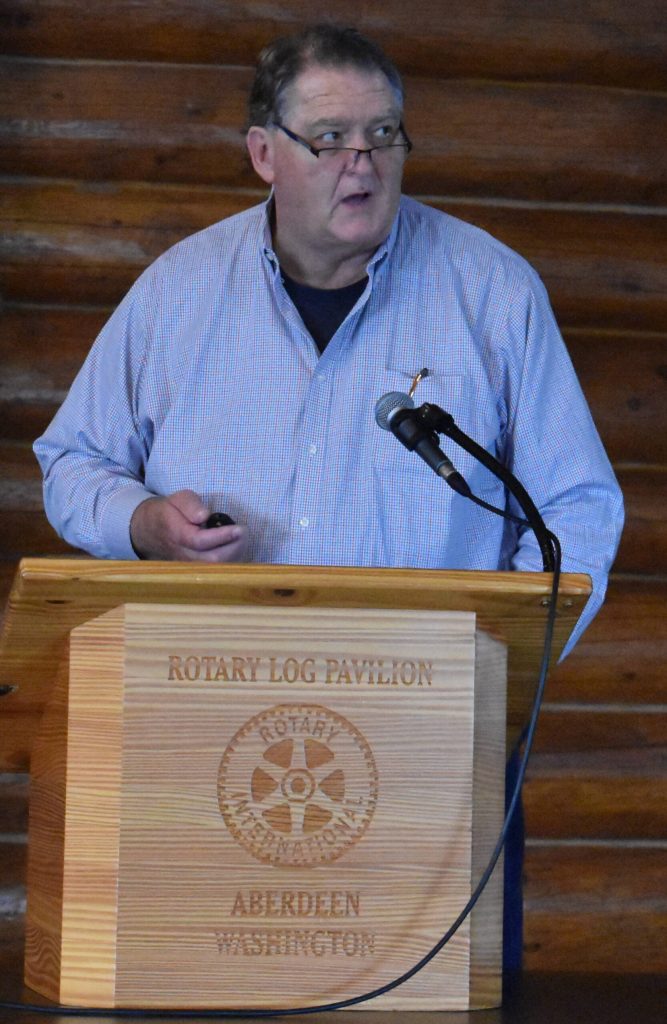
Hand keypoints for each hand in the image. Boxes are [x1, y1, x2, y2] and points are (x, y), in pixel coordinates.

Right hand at [129, 490, 248, 561]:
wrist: (149, 530)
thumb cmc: (169, 512)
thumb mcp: (177, 499)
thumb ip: (190, 504)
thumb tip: (204, 515)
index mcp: (177, 534)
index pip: (201, 541)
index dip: (223, 536)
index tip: (239, 528)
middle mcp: (183, 554)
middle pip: (212, 561)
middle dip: (233, 548)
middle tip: (244, 533)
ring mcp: (188, 565)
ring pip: (216, 569)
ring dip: (234, 555)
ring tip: (241, 539)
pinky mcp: (194, 570)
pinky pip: (216, 571)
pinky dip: (230, 561)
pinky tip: (235, 548)